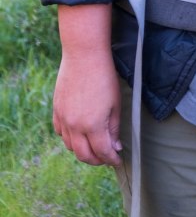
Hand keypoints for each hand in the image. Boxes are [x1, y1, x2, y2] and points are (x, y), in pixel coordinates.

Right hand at [53, 4, 122, 167]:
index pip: (102, 152)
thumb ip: (114, 128)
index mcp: (93, 126)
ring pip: (70, 146)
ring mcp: (63, 118)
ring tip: (93, 147)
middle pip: (83, 155)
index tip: (117, 160)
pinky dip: (69, 138)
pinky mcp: (56, 109)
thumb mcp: (116, 103)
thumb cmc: (105, 77)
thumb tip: (114, 147)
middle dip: (96, 160)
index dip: (111, 159)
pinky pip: (60, 132)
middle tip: (106, 158)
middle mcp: (75, 126)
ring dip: (82, 151)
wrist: (84, 55)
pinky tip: (78, 134)